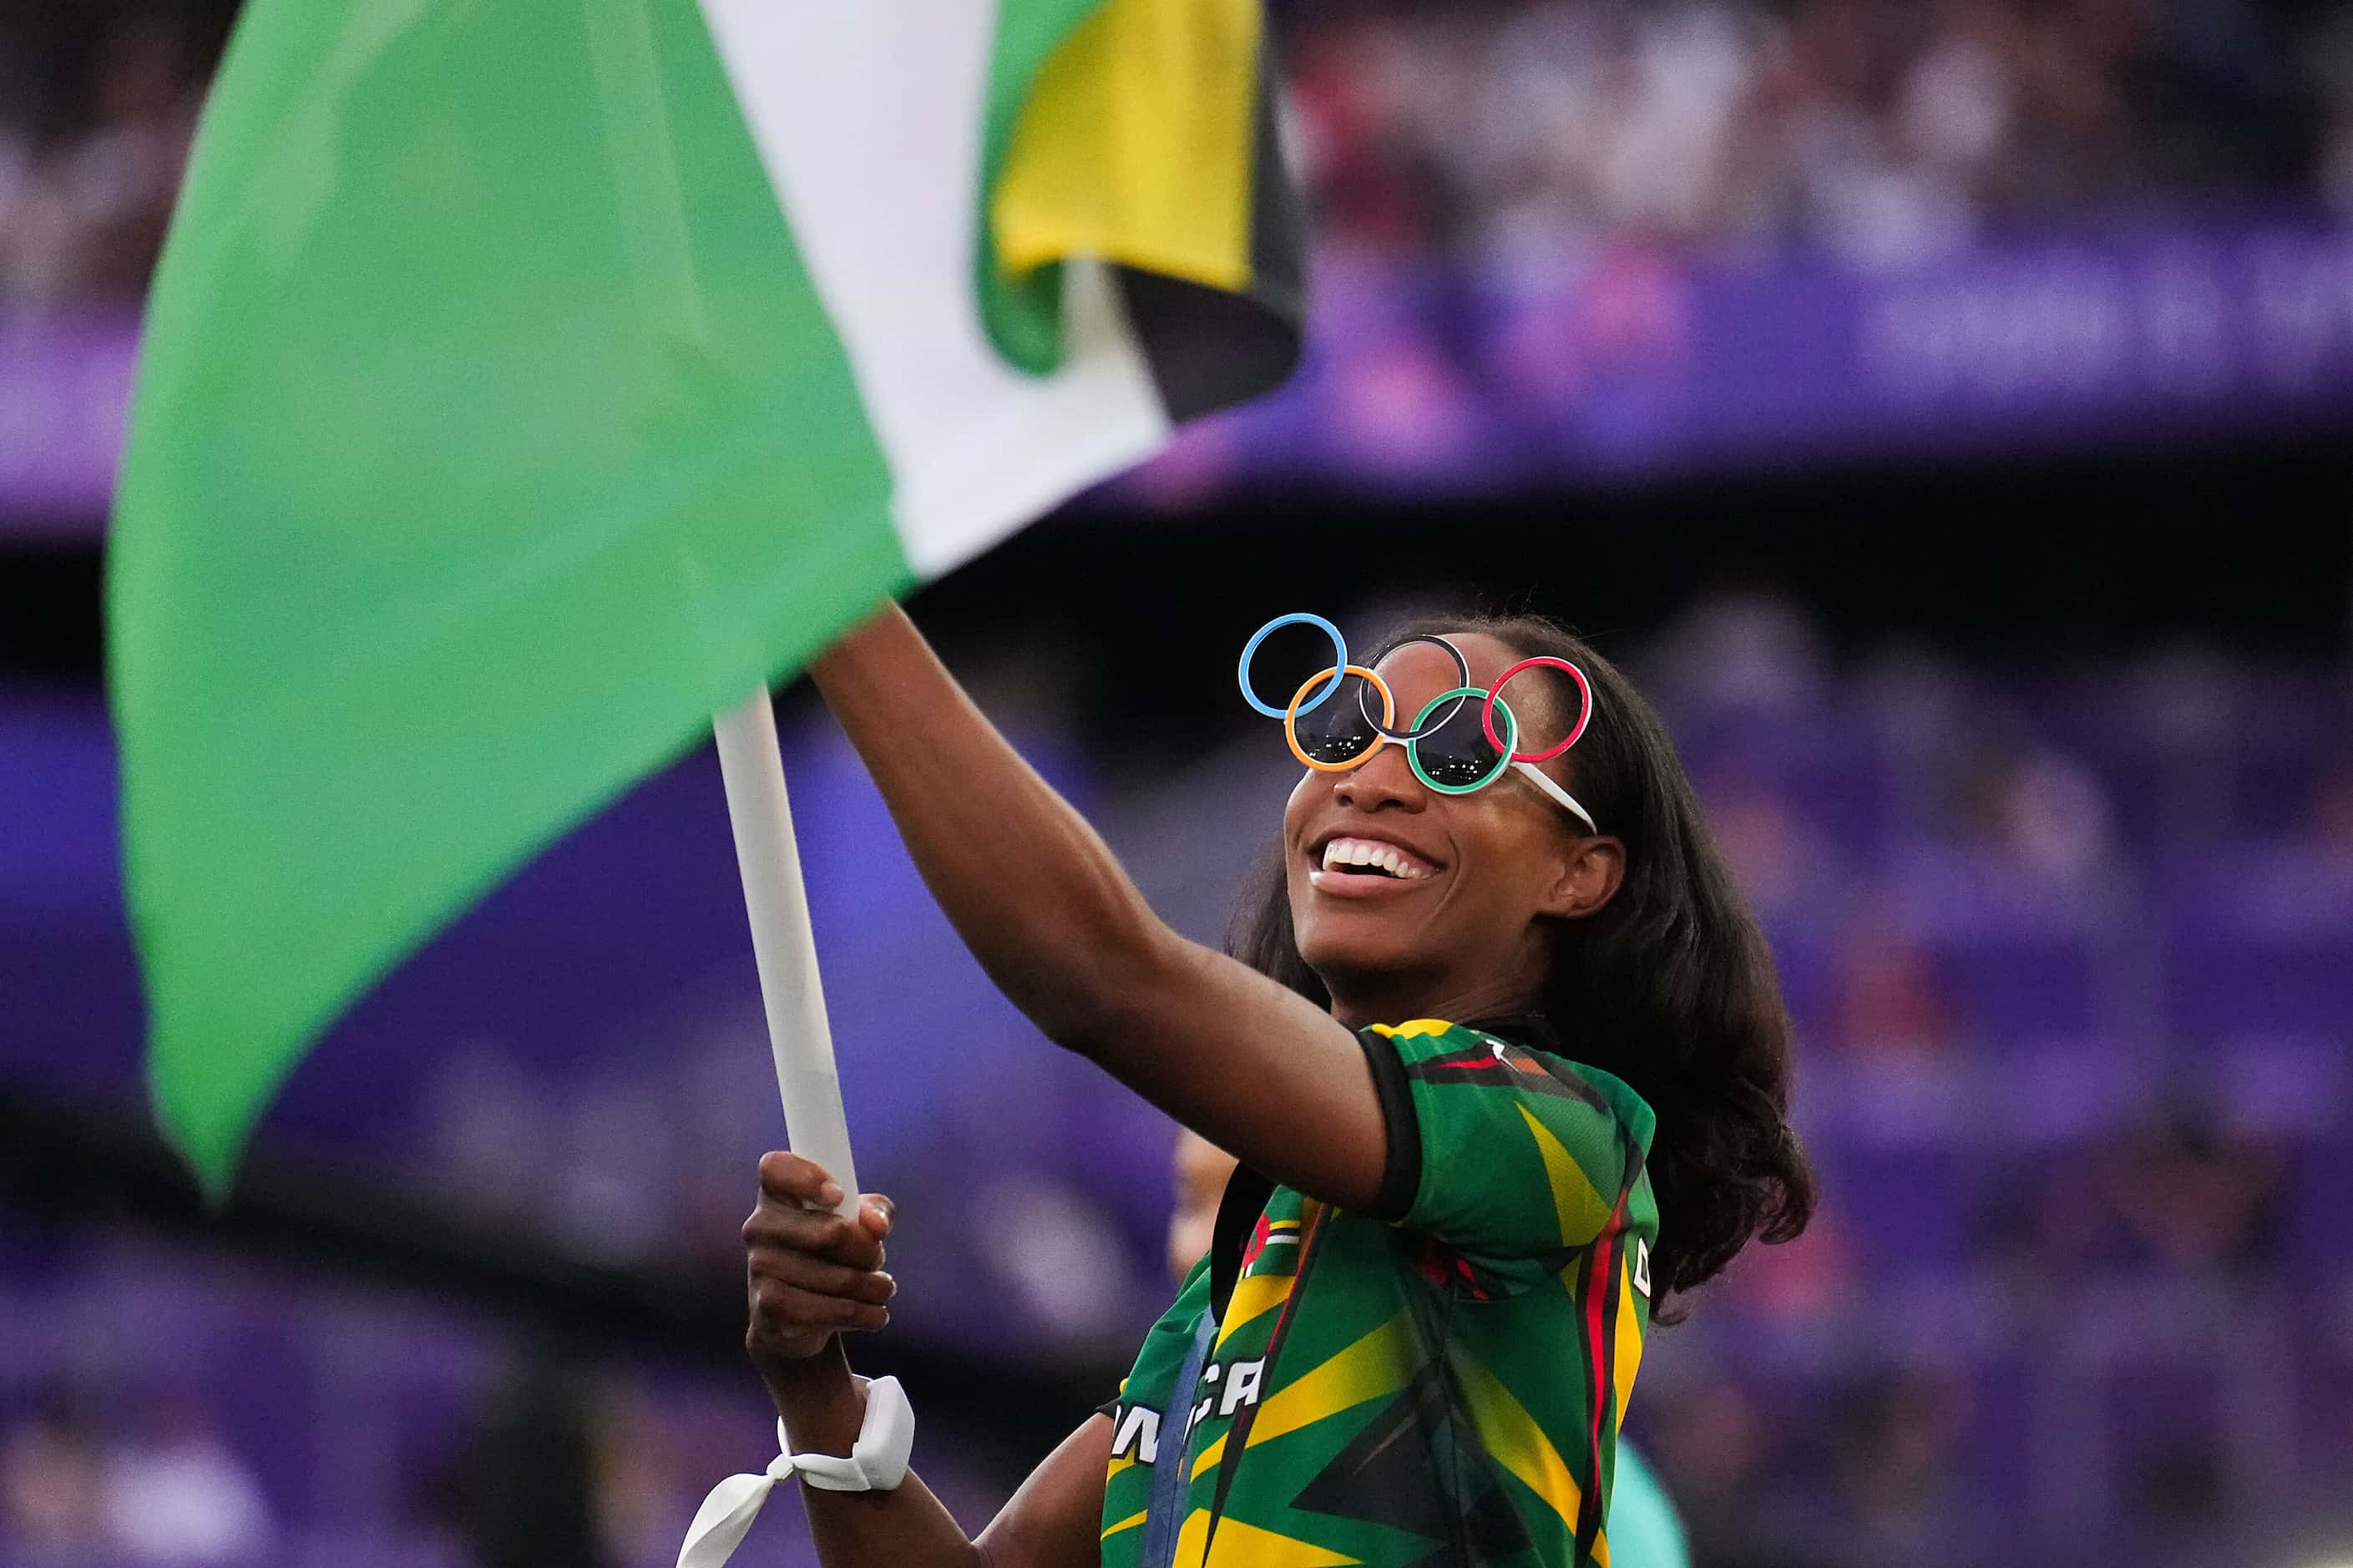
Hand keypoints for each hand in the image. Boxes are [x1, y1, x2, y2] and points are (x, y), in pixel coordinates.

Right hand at [743, 1152, 897, 1375]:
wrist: (791, 1318)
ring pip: (840, 1277)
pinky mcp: (770, 1308)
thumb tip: (877, 1226)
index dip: (807, 1177)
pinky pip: (833, 1310)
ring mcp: (760, 1268)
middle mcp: (759, 1227)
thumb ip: (873, 1212)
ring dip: (874, 1286)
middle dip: (869, 1250)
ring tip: (882, 1288)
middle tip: (877, 1259)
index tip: (839, 1195)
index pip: (775, 1168)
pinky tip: (874, 1314)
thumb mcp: (855, 1223)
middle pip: (831, 1232)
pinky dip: (866, 1314)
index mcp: (776, 1195)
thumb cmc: (827, 1255)